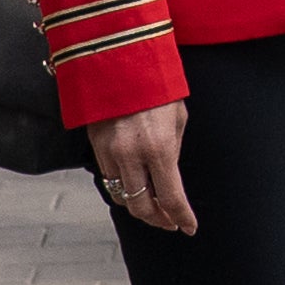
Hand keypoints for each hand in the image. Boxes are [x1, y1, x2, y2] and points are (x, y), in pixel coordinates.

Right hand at [85, 98, 194, 237]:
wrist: (119, 57)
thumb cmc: (157, 84)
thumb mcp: (178, 117)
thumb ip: (174, 149)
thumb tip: (168, 175)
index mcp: (159, 148)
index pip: (171, 198)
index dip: (182, 217)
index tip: (189, 227)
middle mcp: (131, 155)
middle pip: (142, 207)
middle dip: (158, 219)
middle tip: (171, 221)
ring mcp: (109, 151)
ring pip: (122, 196)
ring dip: (139, 206)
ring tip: (154, 207)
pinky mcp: (95, 145)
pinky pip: (108, 177)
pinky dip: (123, 188)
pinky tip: (135, 186)